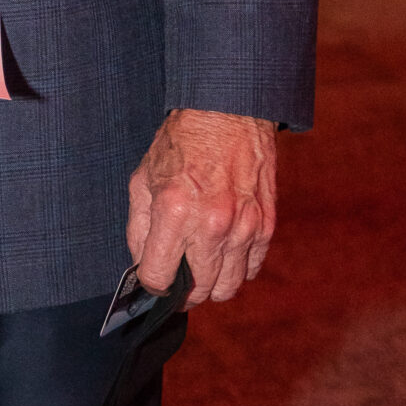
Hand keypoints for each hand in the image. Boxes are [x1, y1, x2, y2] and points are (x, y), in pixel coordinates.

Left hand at [126, 109, 276, 308]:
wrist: (228, 112)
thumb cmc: (181, 144)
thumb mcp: (142, 179)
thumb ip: (139, 229)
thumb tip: (142, 267)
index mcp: (174, 211)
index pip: (159, 278)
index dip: (151, 285)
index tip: (152, 280)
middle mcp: (212, 224)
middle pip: (198, 290)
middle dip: (182, 292)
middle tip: (176, 282)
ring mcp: (244, 226)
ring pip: (227, 287)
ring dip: (211, 284)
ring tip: (200, 268)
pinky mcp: (267, 225)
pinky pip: (251, 269)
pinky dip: (236, 268)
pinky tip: (223, 252)